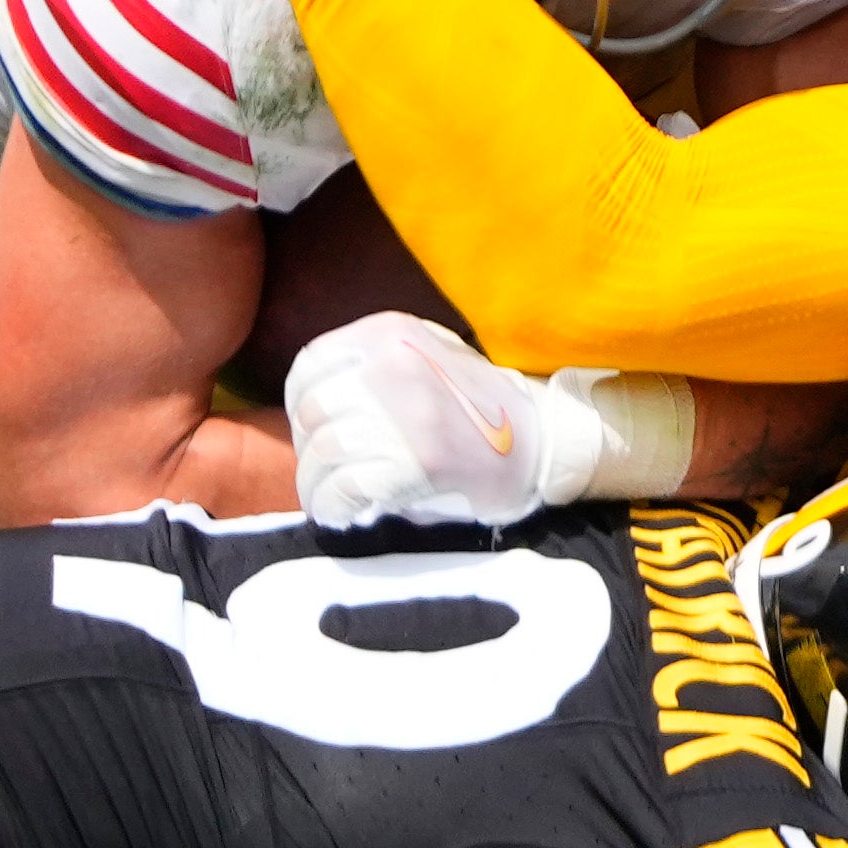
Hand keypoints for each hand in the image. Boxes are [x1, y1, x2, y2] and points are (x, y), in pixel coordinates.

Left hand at [283, 310, 691, 526]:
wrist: (545, 441)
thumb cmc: (481, 407)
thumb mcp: (423, 355)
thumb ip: (369, 368)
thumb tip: (313, 410)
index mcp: (389, 333)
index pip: (310, 367)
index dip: (301, 407)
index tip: (315, 434)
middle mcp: (391, 364)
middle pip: (311, 414)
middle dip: (311, 454)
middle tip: (328, 476)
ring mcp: (403, 413)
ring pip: (324, 455)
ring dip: (318, 487)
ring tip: (334, 502)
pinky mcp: (415, 463)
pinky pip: (344, 489)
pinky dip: (333, 508)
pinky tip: (344, 515)